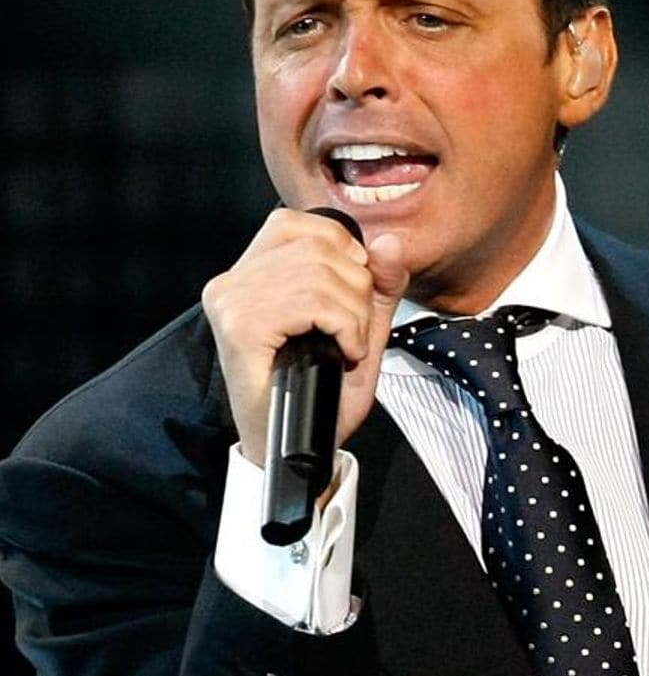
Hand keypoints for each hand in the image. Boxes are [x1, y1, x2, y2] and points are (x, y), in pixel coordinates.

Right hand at [201, 208, 408, 465]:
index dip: (341, 250)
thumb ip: (379, 285)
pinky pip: (312, 302)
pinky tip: (343, 352)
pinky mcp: (240, 327)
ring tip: (349, 344)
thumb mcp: (362, 328)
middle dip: (358, 289)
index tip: (353, 292)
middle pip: (319, 248)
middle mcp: (232, 281)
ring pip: (320, 274)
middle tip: (355, 331)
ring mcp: (231, 301)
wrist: (295, 450)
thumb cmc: (320, 391)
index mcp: (251, 272)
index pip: (298, 224)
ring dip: (354, 314)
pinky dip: (345, 326)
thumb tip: (389, 241)